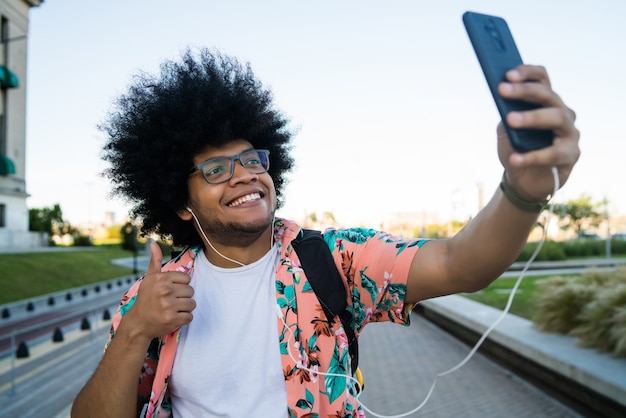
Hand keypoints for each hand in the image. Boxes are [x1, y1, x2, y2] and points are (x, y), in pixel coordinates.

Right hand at [122, 241, 195, 340]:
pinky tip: (173, 318)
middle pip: (191, 291)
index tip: (171, 291)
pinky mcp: (172, 319)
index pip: (187, 278)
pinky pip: (190, 317)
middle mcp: (165, 290)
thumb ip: (155, 261)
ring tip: (173, 309)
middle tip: (171, 302)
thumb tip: (153, 242)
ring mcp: (169, 305)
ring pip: (192, 304)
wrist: (138, 323)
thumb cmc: (146, 299)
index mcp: (161, 278)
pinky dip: (183, 319)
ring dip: (185, 308)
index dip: (180, 286)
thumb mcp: (149, 279)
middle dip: (183, 297)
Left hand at [496, 64, 579, 200]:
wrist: (523, 180)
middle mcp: (563, 112)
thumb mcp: (507, 129)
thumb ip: (507, 114)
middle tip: (502, 90)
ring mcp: (571, 133)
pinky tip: (514, 159)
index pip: (542, 78)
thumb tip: (504, 101)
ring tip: (510, 120)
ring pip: (559, 117)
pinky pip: (554, 153)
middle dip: (525, 91)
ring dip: (533, 117)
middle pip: (549, 95)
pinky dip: (532, 156)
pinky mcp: (572, 155)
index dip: (527, 73)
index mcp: (547, 102)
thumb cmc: (516, 149)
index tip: (507, 74)